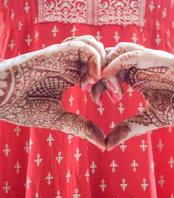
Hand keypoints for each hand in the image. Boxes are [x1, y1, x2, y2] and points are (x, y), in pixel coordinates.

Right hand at [0, 35, 105, 149]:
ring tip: (98, 83)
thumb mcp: (59, 119)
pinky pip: (82, 46)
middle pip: (103, 57)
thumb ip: (81, 127)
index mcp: (73, 77)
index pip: (101, 71)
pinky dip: (93, 60)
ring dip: (104, 64)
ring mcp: (63, 57)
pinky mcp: (55, 52)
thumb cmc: (25, 108)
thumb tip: (103, 143)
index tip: (115, 99)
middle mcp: (70, 64)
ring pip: (95, 46)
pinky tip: (88, 80)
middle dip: (114, 74)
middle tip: (116, 95)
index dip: (112, 84)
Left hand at [101, 42, 173, 149]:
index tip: (93, 100)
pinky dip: (115, 64)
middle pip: (108, 61)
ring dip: (104, 68)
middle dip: (94, 74)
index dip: (97, 85)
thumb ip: (128, 128)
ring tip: (99, 86)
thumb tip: (106, 144)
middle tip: (86, 90)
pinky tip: (106, 76)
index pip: (109, 74)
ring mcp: (146, 60)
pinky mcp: (156, 58)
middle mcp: (138, 66)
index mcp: (135, 77)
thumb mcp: (148, 120)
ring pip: (115, 53)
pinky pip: (129, 55)